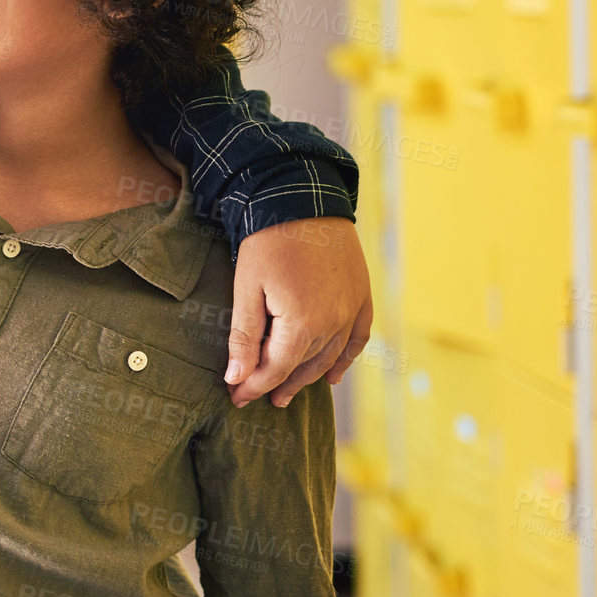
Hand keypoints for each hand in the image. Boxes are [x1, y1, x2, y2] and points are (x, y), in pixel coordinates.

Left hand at [224, 217, 372, 407]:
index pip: (276, 369)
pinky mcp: (361, 297)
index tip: (235, 397)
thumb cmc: (268, 242)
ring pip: (329, 358)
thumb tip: (236, 378)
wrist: (304, 200)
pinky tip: (332, 376)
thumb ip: (244, 337)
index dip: (254, 386)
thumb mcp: (247, 289)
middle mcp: (334, 324)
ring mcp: (352, 311)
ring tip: (285, 392)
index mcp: (303, 324)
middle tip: (254, 397)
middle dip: (276, 384)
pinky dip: (344, 360)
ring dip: (307, 378)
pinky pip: (357, 339)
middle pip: (303, 367)